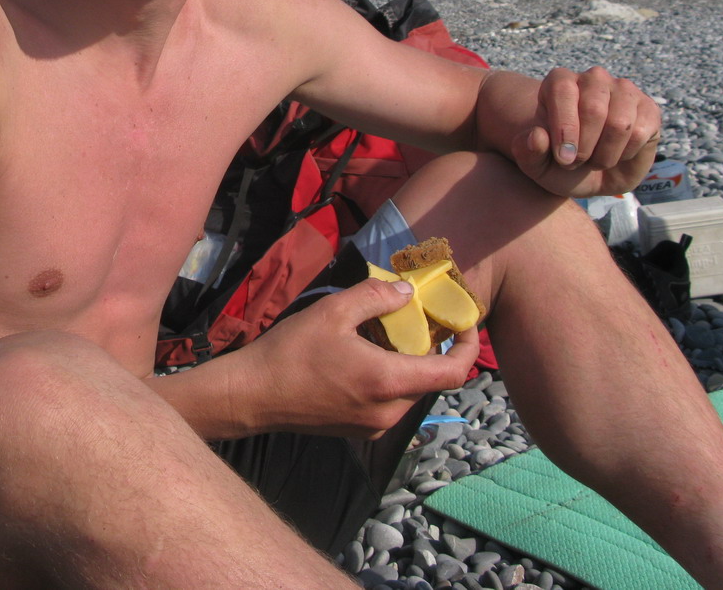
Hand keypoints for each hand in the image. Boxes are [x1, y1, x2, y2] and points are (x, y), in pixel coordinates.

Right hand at [235, 277, 478, 437]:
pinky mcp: (360, 430)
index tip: (465, 324)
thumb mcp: (332, 311)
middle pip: (431, 380)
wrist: (253, 395)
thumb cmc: (291, 352)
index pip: (453, 373)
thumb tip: (407, 292)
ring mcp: (375, 425)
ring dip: (408, 364)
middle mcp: (390, 411)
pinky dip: (390, 379)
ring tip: (383, 335)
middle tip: (412, 320)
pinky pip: (391, 402)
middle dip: (431, 349)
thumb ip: (375, 297)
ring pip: (410, 391)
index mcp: (388, 381)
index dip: (469, 347)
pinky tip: (363, 358)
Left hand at [511, 66, 660, 197]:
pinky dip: (626, 155)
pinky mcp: (648, 108)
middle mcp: (593, 78)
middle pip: (593, 109)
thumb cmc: (559, 164)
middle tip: (577, 162)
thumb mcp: (536, 166)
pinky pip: (640, 133)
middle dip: (584, 147)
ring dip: (605, 154)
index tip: (563, 158)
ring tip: (595, 160)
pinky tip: (617, 155)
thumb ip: (527, 152)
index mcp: (559, 81)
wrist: (591, 176)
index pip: (562, 91)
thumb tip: (537, 136)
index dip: (564, 128)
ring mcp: (624, 90)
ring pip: (619, 123)